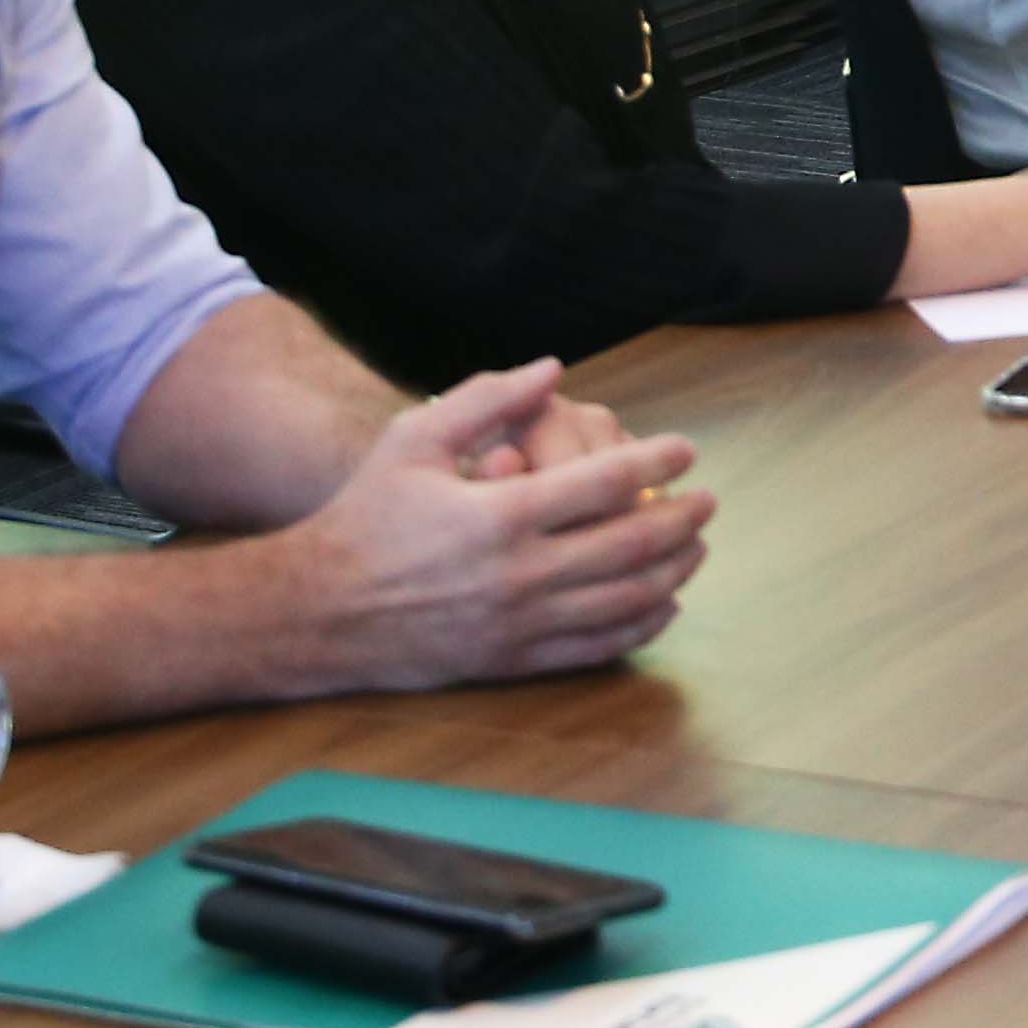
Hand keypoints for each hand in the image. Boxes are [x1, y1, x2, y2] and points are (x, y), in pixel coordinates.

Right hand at [271, 361, 714, 688]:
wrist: (319, 609)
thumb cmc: (366, 515)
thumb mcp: (411, 440)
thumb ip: (485, 399)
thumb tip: (553, 368)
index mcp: (499, 515)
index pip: (606, 482)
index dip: (656, 461)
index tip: (686, 449)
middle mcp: (520, 573)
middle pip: (633, 544)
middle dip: (682, 518)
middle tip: (707, 500)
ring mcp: (522, 623)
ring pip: (627, 600)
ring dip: (675, 570)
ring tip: (695, 545)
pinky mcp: (516, 660)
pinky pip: (601, 647)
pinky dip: (643, 624)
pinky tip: (661, 601)